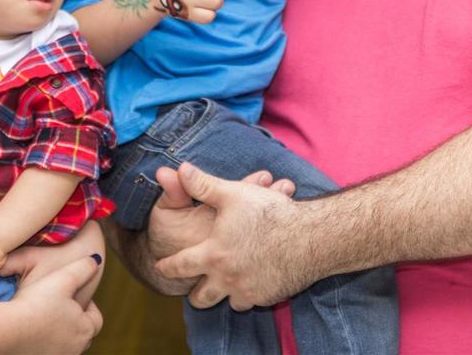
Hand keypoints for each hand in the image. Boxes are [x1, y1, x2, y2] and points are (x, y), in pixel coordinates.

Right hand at [10, 255, 103, 353]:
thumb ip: (81, 269)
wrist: (7, 331)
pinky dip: (43, 341)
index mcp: (84, 329)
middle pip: (81, 335)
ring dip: (59, 332)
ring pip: (65, 344)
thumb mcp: (63, 278)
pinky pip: (46, 350)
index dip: (89, 306)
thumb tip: (95, 260)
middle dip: (74, 321)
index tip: (75, 297)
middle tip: (61, 307)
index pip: (96, 320)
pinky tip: (31, 330)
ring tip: (44, 317)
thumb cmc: (37, 304)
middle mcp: (75, 348)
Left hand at [155, 162, 301, 310]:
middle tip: (193, 290)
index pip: (179, 266)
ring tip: (224, 284)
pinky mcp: (268, 297)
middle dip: (195, 294)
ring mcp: (248, 291)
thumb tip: (179, 168)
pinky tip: (252, 281)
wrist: (311, 238)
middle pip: (201, 298)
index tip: (159, 267)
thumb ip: (202, 184)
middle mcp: (227, 278)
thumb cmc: (270, 214)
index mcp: (213, 254)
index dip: (166, 267)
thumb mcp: (233, 194)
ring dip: (224, 294)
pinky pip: (252, 300)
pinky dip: (248, 293)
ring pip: (228, 302)